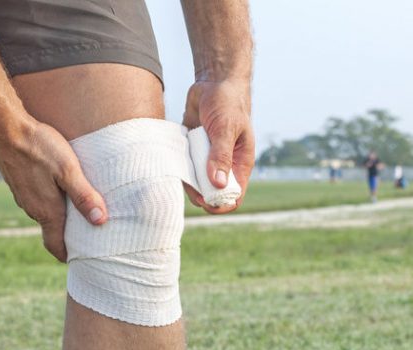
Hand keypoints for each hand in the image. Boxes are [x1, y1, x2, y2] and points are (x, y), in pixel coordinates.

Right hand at [0, 119, 107, 261]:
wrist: (3, 127)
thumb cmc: (38, 146)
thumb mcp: (68, 170)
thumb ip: (84, 196)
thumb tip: (100, 221)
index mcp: (46, 211)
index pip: (56, 246)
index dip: (68, 256)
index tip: (83, 261)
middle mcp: (32, 208)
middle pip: (53, 231)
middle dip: (69, 237)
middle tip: (89, 236)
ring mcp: (23, 196)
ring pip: (45, 214)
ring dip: (60, 217)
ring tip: (80, 211)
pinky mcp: (20, 183)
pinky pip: (38, 199)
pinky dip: (51, 201)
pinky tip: (61, 189)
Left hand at [182, 79, 254, 213]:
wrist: (213, 82)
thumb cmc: (227, 103)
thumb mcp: (226, 127)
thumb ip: (221, 155)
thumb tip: (217, 184)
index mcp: (240, 163)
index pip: (234, 196)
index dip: (221, 204)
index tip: (206, 201)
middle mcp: (224, 165)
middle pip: (212, 194)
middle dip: (201, 196)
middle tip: (189, 189)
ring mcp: (208, 159)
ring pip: (197, 183)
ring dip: (188, 184)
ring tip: (179, 174)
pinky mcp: (193, 151)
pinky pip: (186, 168)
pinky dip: (179, 170)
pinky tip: (173, 164)